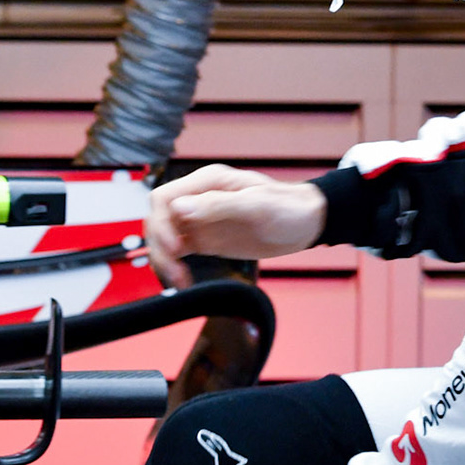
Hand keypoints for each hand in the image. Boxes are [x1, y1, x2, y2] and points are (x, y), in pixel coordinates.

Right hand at [143, 164, 326, 288]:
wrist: (306, 222)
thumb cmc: (287, 208)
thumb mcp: (256, 206)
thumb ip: (218, 205)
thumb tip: (177, 208)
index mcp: (207, 183)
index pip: (163, 198)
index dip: (160, 223)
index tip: (173, 247)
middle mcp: (198, 199)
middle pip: (158, 220)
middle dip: (159, 247)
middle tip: (176, 273)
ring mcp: (200, 220)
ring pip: (164, 238)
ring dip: (164, 260)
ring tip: (181, 281)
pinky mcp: (205, 239)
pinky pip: (177, 252)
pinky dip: (174, 266)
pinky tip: (183, 281)